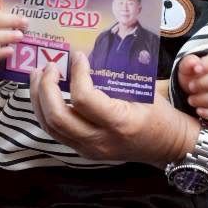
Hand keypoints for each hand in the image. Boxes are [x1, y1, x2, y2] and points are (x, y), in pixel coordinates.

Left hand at [30, 50, 195, 166]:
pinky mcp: (84, 152)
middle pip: (58, 117)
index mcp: (120, 123)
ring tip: (39, 76)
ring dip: (39, 99)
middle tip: (49, 65)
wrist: (168, 146)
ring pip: (50, 127)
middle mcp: (101, 140)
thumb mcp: (144, 91)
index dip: (76, 74)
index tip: (78, 56)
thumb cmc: (159, 114)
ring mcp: (90, 150)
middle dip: (46, 88)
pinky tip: (45, 94)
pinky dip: (45, 110)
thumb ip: (116, 77)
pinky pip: (56, 132)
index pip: (84, 99)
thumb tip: (86, 55)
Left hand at [177, 51, 207, 121]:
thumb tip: (193, 62)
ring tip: (191, 99)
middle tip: (190, 87)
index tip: (196, 69)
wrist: (194, 92)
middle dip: (203, 83)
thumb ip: (188, 63)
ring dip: (202, 99)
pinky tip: (198, 110)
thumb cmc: (192, 76)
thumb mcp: (187, 68)